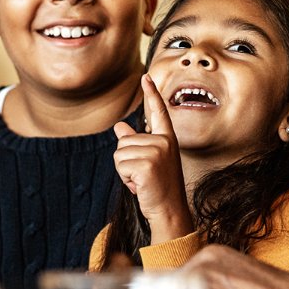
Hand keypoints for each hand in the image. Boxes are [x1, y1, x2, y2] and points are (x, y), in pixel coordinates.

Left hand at [111, 75, 190, 242]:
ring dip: (125, 172)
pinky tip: (140, 186)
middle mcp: (164, 142)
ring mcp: (157, 152)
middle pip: (124, 142)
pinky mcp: (147, 164)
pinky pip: (120, 165)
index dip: (152, 94)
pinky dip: (125, 179)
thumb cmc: (158, 188)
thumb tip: (119, 127)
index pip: (158, 113)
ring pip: (119, 154)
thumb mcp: (148, 162)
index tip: (146, 77)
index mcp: (167, 140)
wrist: (169, 211)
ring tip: (142, 181)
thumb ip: (135, 143)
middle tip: (144, 177)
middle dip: (126, 162)